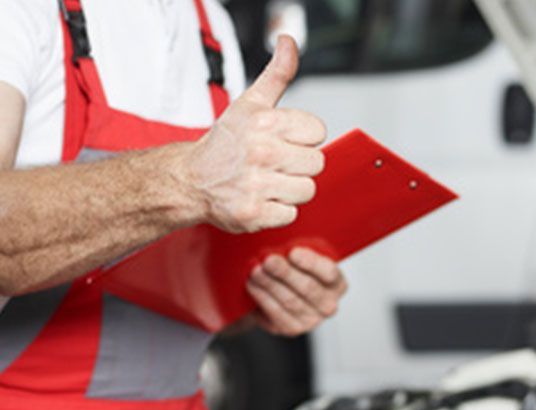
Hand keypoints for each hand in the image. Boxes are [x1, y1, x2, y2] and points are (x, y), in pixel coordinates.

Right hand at [184, 36, 325, 232]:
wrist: (191, 179)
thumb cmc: (225, 142)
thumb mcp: (250, 102)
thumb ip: (277, 74)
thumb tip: (288, 42)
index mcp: (264, 123)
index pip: (318, 132)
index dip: (303, 137)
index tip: (284, 139)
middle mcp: (261, 153)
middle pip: (316, 163)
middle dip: (298, 164)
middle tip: (275, 163)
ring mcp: (257, 185)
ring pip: (307, 190)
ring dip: (291, 188)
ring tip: (268, 180)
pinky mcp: (254, 213)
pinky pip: (291, 213)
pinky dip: (278, 210)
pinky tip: (261, 198)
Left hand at [247, 248, 346, 336]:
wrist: (280, 293)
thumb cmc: (293, 269)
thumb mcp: (300, 255)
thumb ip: (296, 249)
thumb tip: (281, 236)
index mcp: (337, 283)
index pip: (329, 273)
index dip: (311, 263)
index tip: (293, 252)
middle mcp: (328, 304)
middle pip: (308, 288)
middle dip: (286, 273)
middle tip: (269, 260)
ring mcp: (312, 320)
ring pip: (290, 301)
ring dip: (270, 284)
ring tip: (256, 271)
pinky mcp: (292, 329)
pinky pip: (276, 313)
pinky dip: (263, 297)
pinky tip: (253, 285)